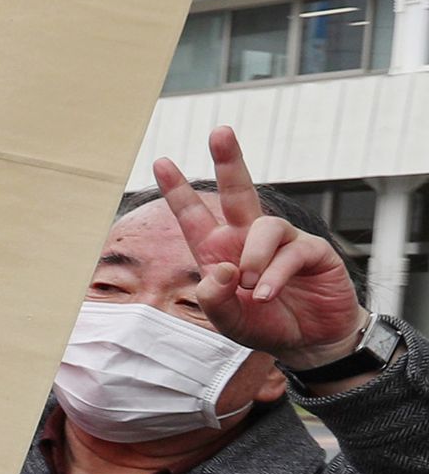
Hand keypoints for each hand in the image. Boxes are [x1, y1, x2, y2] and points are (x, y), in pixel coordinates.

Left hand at [160, 128, 371, 369]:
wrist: (307, 341)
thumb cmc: (264, 324)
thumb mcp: (227, 320)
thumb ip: (214, 299)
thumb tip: (222, 269)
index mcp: (218, 250)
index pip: (193, 215)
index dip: (178, 189)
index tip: (161, 161)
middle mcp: (247, 238)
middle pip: (237, 190)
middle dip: (229, 160)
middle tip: (220, 131)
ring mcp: (281, 241)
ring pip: (264, 226)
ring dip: (253, 260)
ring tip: (252, 289)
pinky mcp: (312, 250)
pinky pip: (290, 250)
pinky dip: (274, 275)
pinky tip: (266, 294)